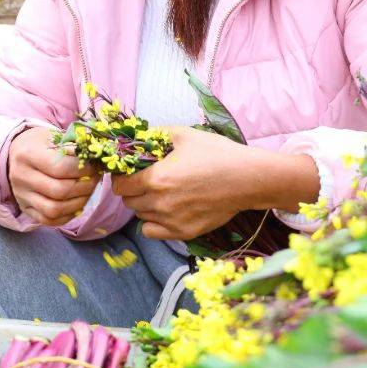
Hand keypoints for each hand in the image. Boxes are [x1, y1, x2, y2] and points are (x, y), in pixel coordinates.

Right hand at [8, 126, 99, 226]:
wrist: (16, 152)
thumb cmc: (41, 143)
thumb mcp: (54, 137)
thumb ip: (73, 148)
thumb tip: (95, 161)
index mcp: (28, 154)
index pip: (61, 167)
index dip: (83, 169)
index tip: (93, 166)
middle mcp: (21, 176)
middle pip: (60, 191)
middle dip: (84, 187)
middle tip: (94, 180)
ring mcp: (21, 195)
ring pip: (54, 209)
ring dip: (78, 203)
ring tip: (87, 192)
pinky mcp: (25, 208)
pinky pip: (48, 220)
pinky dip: (67, 215)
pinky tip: (76, 204)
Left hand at [111, 126, 318, 239]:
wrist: (247, 179)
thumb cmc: (216, 153)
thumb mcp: (184, 135)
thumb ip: (156, 135)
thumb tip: (139, 137)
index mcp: (156, 178)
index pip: (120, 185)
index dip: (120, 177)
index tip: (129, 172)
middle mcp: (159, 203)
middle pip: (128, 201)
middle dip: (132, 190)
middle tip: (145, 181)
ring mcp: (171, 221)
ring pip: (140, 216)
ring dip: (144, 205)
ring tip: (160, 193)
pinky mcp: (184, 232)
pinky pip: (152, 232)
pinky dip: (153, 223)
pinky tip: (165, 210)